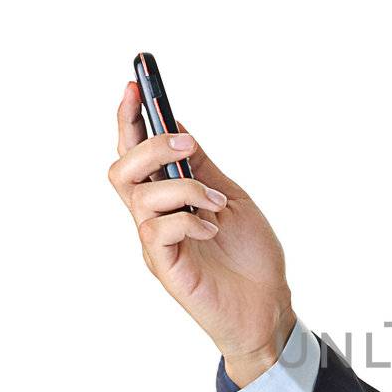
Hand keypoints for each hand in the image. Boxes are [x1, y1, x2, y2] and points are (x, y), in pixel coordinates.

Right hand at [109, 82, 296, 383]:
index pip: (135, 152)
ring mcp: (156, 243)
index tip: (135, 84)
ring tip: (218, 202)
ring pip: (139, 196)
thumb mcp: (232, 198)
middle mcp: (154, 218)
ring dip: (183, 187)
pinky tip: (214, 229)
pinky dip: (190, 220)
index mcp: (168, 198)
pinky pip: (159, 230)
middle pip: (122, 169)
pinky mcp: (166, 268)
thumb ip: (202, 167)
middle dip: (150, 145)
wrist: (269, 307)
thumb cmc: (250, 257)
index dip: (129, 119)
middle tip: (187, 145)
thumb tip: (178, 127)